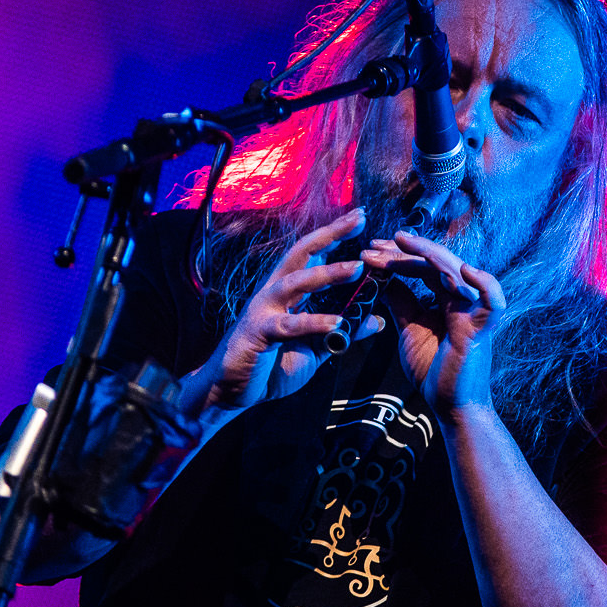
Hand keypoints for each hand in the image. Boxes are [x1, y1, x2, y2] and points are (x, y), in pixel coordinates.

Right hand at [178, 208, 386, 415]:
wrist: (229, 390)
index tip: (360, 216)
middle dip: (331, 234)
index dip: (335, 234)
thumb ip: (342, 332)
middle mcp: (273, 292)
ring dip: (327, 274)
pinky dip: (314, 323)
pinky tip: (338, 323)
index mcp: (286, 292)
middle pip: (303, 254)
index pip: (312, 255)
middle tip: (359, 218)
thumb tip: (376, 320)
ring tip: (356, 267)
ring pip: (296, 283)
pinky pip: (289, 325)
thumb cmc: (269, 365)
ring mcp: (264, 309)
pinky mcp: (258, 332)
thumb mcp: (314, 348)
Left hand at [362, 229, 504, 418]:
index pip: (424, 266)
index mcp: (447, 298)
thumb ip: (401, 303)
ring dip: (425, 255)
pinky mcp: (482, 328)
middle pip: (437, 262)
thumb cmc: (433, 369)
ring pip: (456, 271)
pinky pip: (492, 300)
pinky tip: (464, 269)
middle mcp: (463, 299)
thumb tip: (383, 278)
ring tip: (398, 244)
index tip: (370, 251)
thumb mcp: (409, 329)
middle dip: (404, 251)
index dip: (399, 255)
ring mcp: (474, 311)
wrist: (449, 405)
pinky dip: (483, 283)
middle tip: (374, 246)